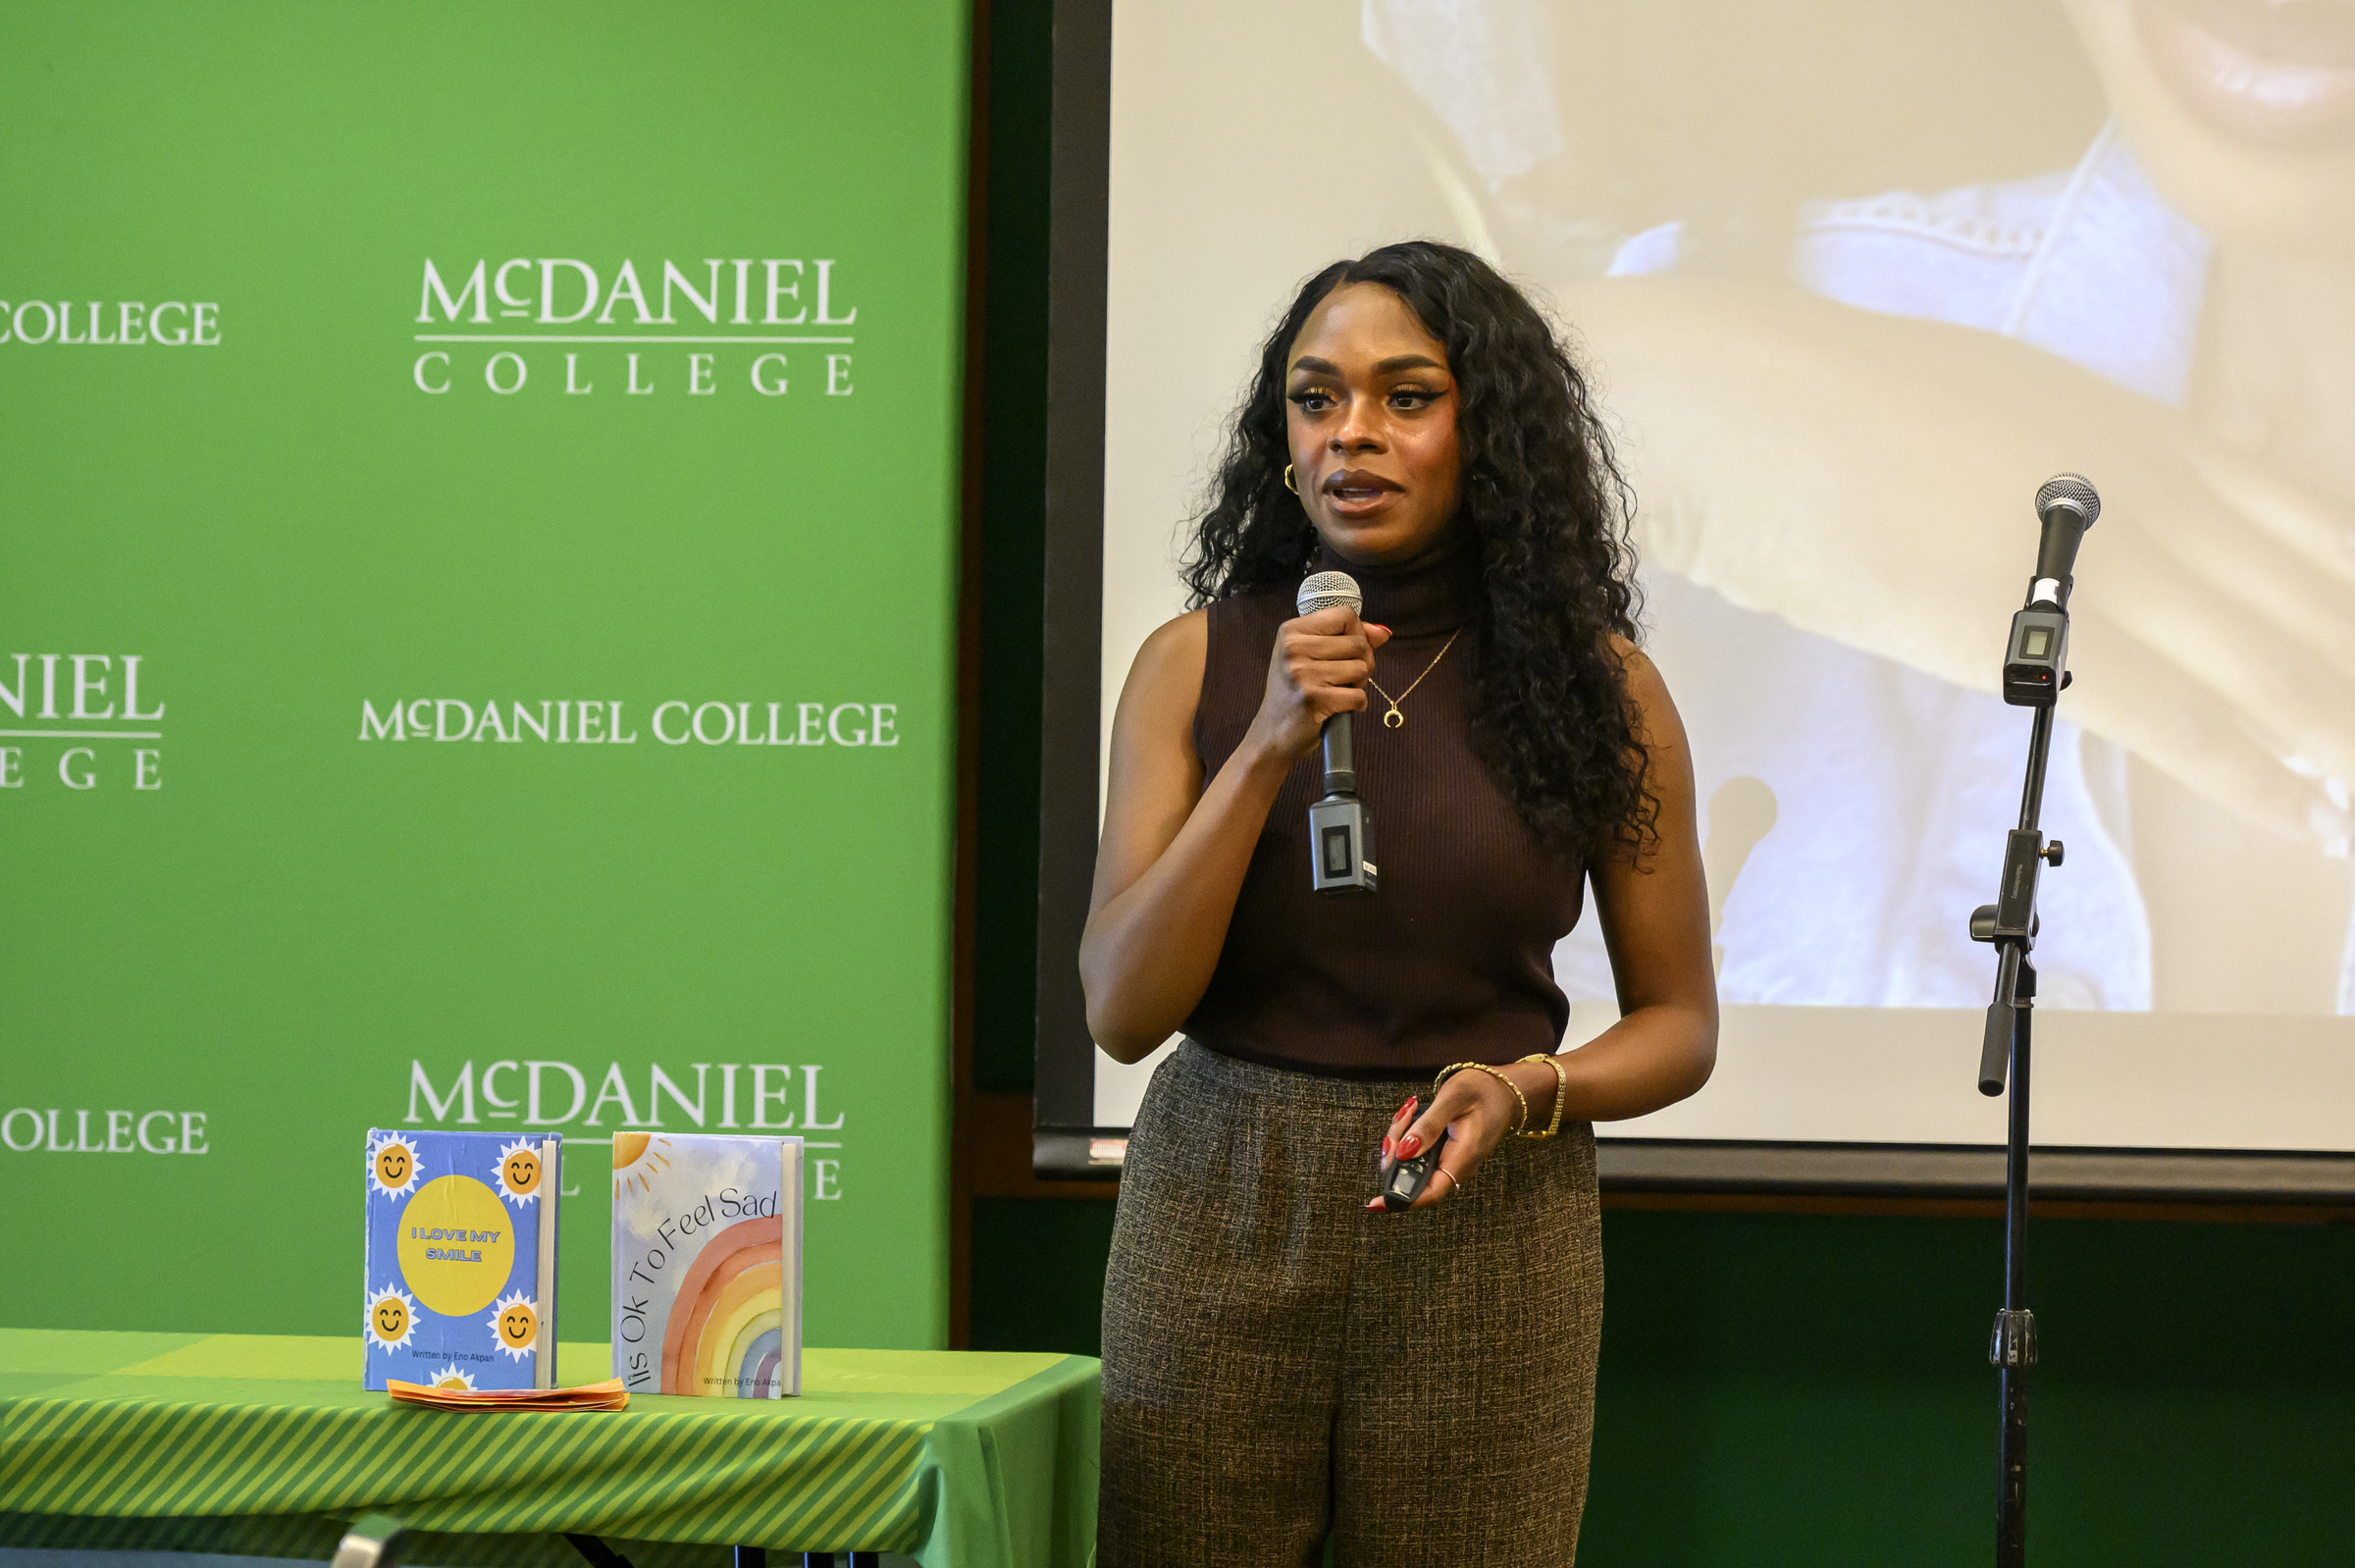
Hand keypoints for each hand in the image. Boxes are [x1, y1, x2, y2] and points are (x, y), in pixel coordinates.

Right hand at [1242, 606, 1392, 765]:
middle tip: (1345, 677)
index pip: (1344, 615)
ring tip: (1339, 691)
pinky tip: (1339, 708)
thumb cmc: (1295, 693)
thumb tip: (1382, 633)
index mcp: (1291, 632)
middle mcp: (1294, 649)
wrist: (1272, 734)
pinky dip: (1356, 705)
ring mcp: (1303, 674)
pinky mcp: (1314, 699)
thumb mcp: (1310, 656)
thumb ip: (1346, 639)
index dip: (1358, 633)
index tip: (1348, 651)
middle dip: (1363, 661)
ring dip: (1359, 684)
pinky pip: (1359, 695)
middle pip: (1358, 642)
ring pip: (1361, 668)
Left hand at [1368, 1063, 1551, 1210]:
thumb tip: (1404, 1153)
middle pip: (1414, 1176)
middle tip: (1402, 1118)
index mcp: (1462, 1158)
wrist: (1506, 1091)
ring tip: (1410, 1110)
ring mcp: (1451, 1162)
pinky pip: (1419, 1154)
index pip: (1430, 1193)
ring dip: (1401, 1139)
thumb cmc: (1483, 1091)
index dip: (1401, 1200)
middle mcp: (1457, 1167)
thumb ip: (1428, 1126)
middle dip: (1395, 1153)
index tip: (1375, 1203)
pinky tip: (1413, 1115)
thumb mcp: (1453, 1098)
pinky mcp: (1446, 1155)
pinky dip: (1409, 1136)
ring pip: (1413, 1164)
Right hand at [1557, 276, 2354, 850]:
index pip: (2306, 513)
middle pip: (2313, 593)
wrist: (1728, 405)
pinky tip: (2313, 818)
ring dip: (2341, 734)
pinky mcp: (2031, 635)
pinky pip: (2179, 717)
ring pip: (2275, 659)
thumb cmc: (1811, 402)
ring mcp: (2098, 557)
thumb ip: (2057, 460)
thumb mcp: (1976, 403)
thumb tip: (2083, 508)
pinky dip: (2256, 773)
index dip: (2354, 585)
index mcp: (2132, 427)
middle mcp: (2146, 486)